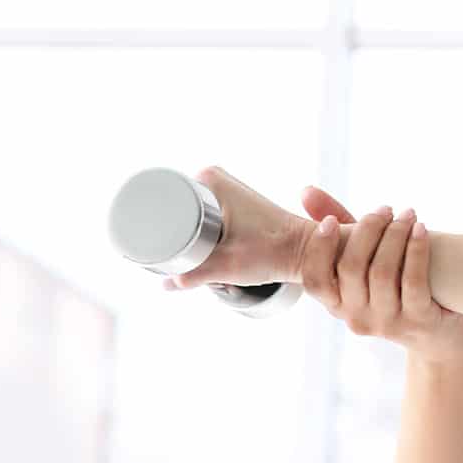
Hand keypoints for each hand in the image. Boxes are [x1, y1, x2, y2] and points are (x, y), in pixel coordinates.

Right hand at [160, 166, 316, 290]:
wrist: (304, 251)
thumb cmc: (272, 252)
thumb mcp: (225, 265)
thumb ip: (192, 276)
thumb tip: (166, 283)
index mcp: (209, 180)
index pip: (162, 199)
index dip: (158, 228)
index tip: (167, 250)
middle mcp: (215, 179)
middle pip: (173, 211)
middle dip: (174, 238)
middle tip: (188, 258)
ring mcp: (224, 192)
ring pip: (187, 218)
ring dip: (187, 239)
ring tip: (199, 256)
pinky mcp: (231, 206)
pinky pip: (202, 220)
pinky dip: (199, 236)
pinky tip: (203, 251)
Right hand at [298, 188, 462, 362]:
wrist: (440, 335)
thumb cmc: (398, 289)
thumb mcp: (367, 262)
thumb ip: (341, 232)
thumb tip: (306, 191)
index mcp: (337, 304)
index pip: (314, 280)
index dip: (319, 249)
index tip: (332, 221)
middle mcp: (356, 317)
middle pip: (351, 267)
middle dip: (368, 230)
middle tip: (386, 210)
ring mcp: (387, 322)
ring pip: (383, 272)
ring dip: (395, 235)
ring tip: (408, 215)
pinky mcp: (418, 321)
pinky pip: (414, 281)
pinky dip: (417, 249)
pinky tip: (422, 230)